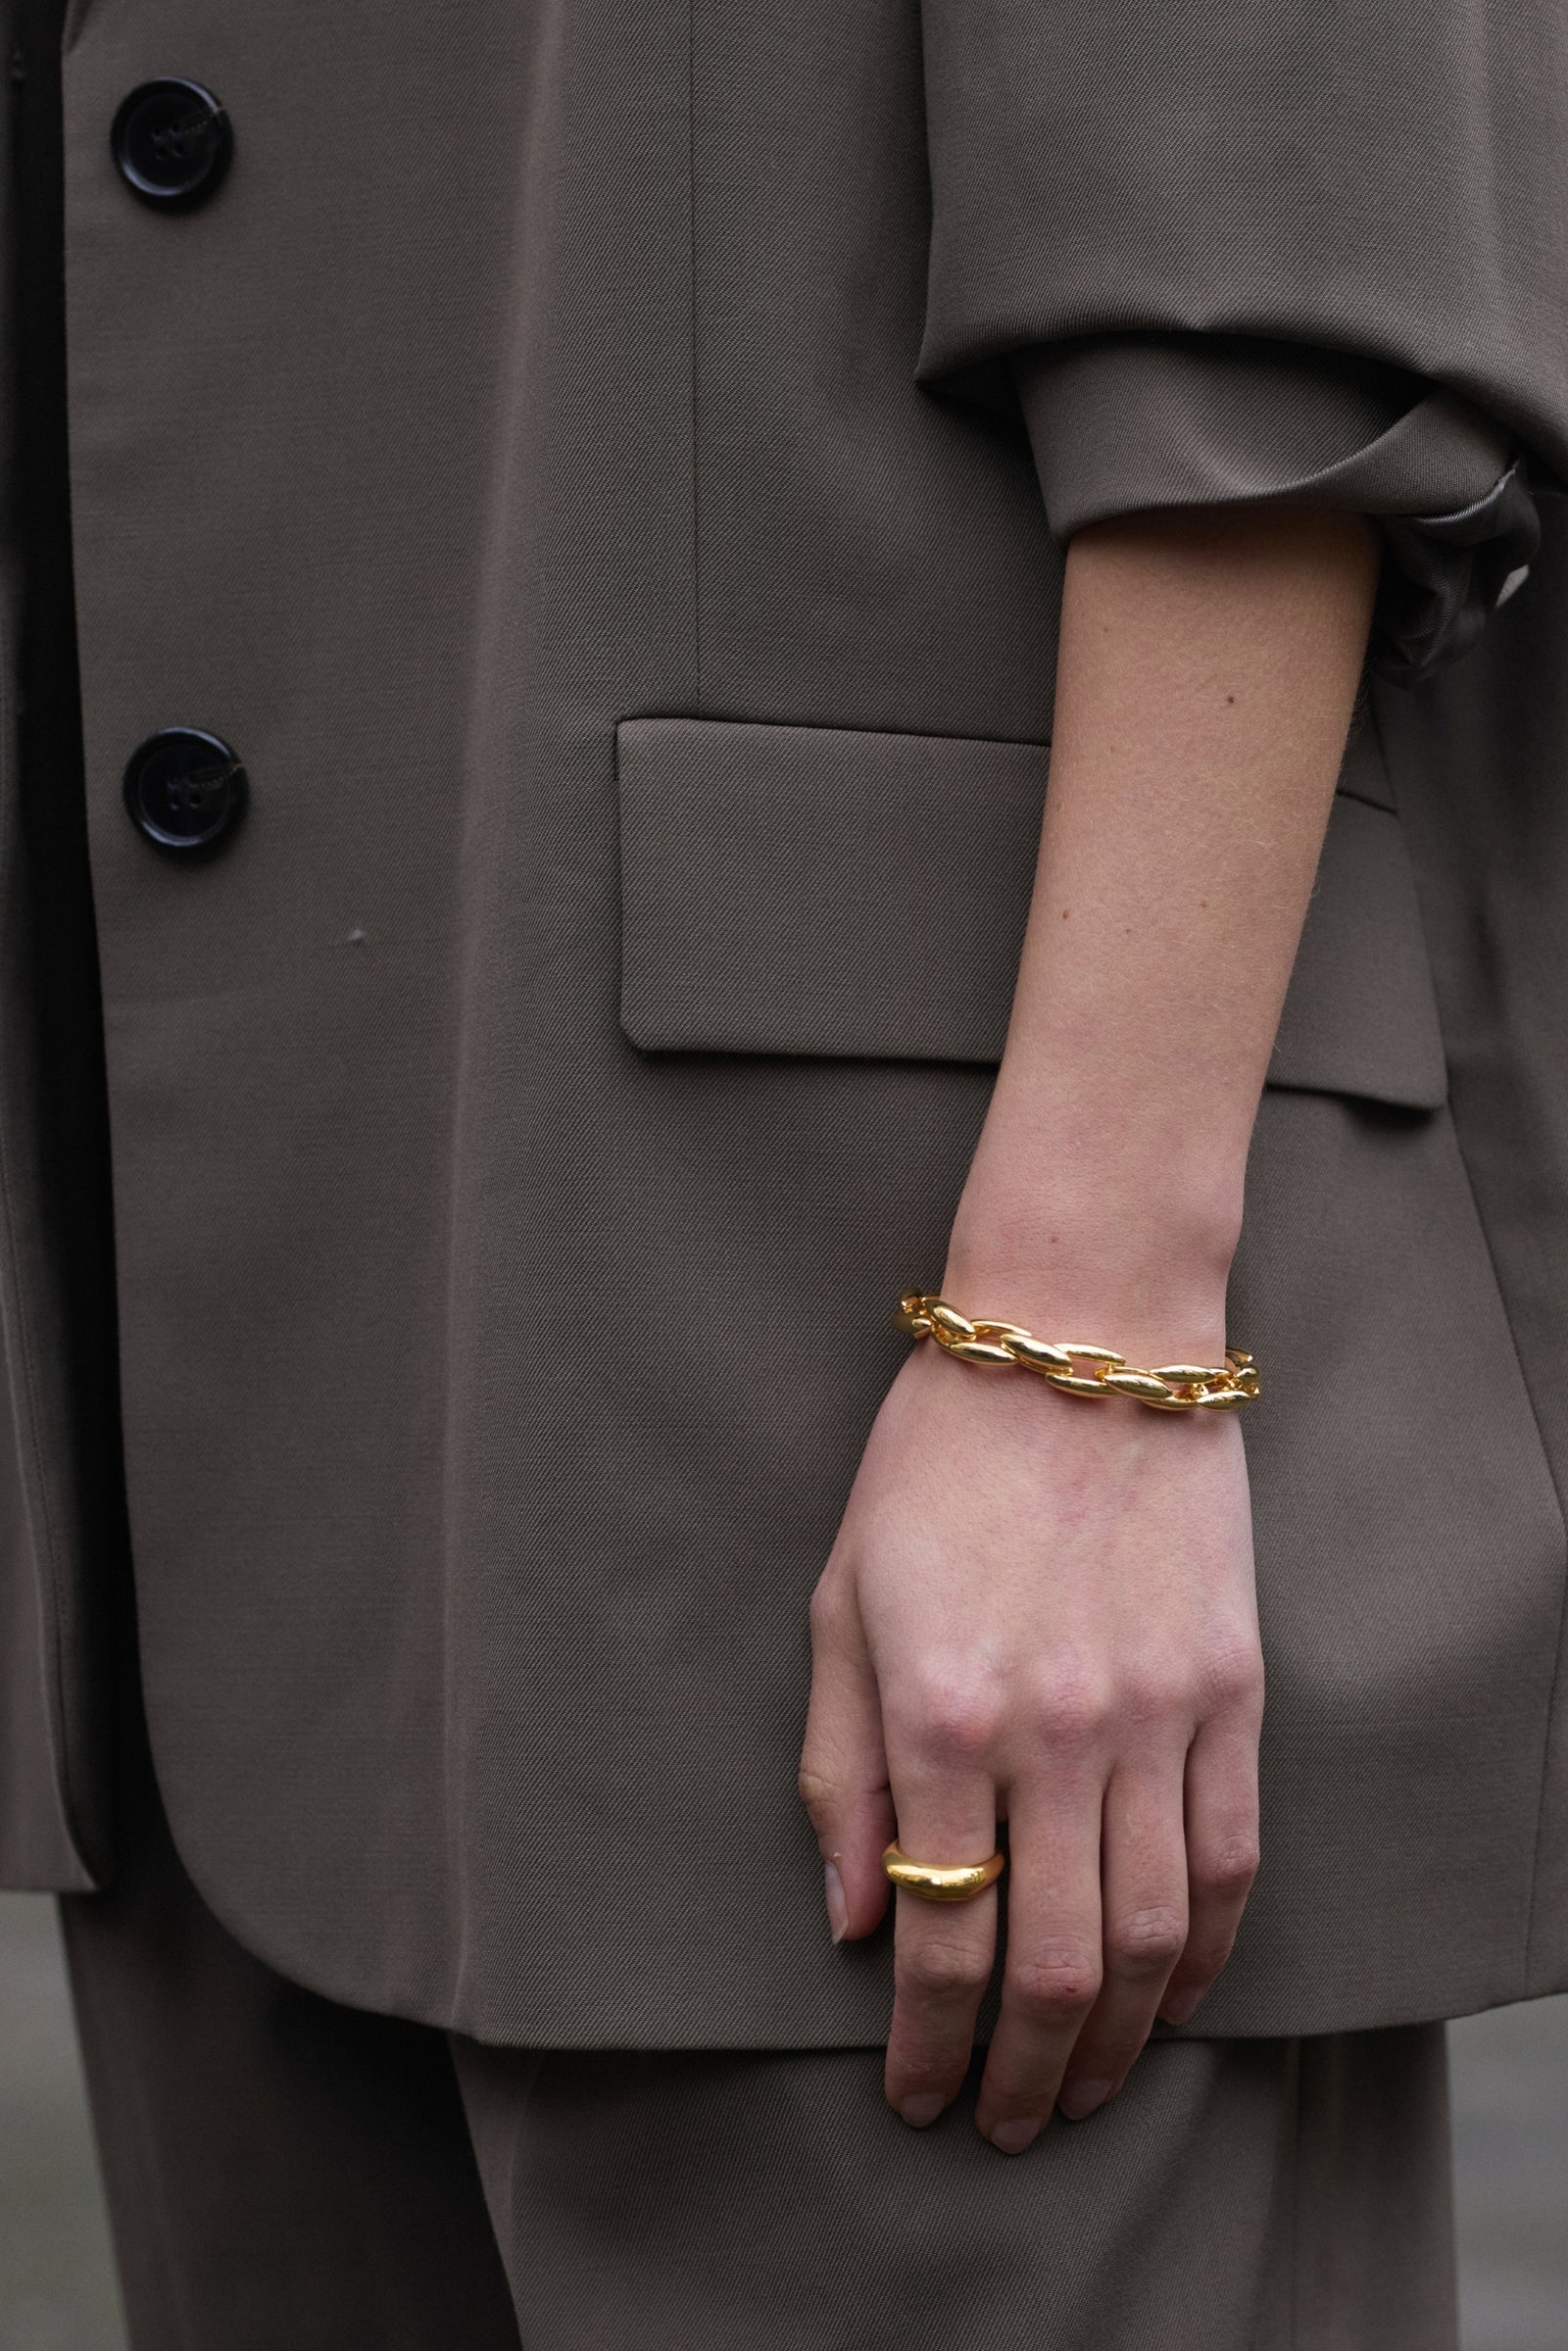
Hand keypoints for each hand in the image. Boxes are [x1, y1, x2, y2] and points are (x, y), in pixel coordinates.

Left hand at [798, 1312, 1262, 2153]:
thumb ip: (836, 1771)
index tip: (915, 2095)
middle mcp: (1055, 1733)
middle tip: (1002, 2127)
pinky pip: (1232, 1857)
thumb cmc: (935, 1463)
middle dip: (1021, 2075)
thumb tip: (850, 1922)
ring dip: (1121, 2041)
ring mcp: (1157, 1714)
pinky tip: (1176, 1995)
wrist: (1081, 1340)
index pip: (940, 1936)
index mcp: (940, 1714)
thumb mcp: (841, 1603)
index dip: (925, 2042)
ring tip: (1084, 2090)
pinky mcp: (1233, 1689)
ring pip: (1156, 1936)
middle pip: (1056, 1966)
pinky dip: (1207, 1951)